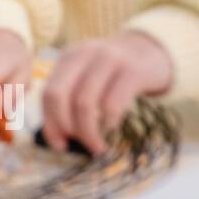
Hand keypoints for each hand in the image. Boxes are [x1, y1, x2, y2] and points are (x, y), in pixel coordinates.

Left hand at [42, 31, 172, 155]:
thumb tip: (57, 139)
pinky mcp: (132, 71)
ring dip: (87, 132)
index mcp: (68, 58)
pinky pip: (111, 103)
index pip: (48, 93)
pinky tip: (111, 127)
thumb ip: (69, 98)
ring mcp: (108, 59)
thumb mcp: (86, 76)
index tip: (59, 146)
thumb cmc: (112, 75)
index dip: (51, 123)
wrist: (150, 52)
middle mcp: (84, 54)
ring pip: (84, 103)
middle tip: (79, 145)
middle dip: (66, 127)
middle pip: (59, 96)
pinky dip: (108, 122)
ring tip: (97, 146)